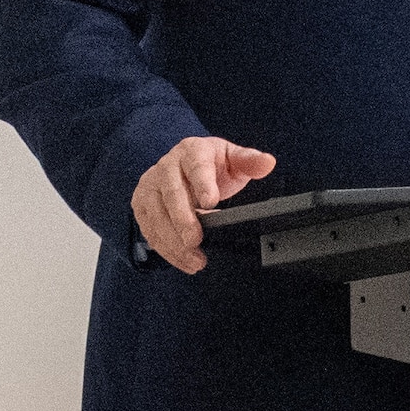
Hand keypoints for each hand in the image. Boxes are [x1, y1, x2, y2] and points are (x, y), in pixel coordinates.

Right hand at [132, 137, 276, 274]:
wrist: (186, 167)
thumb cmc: (212, 165)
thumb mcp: (233, 159)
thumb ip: (250, 162)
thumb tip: (267, 162)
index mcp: (192, 151)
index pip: (196, 165)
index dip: (203, 183)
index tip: (211, 202)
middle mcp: (167, 165)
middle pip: (171, 192)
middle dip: (183, 219)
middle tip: (195, 240)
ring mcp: (151, 185)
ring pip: (156, 213)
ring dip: (173, 240)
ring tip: (194, 259)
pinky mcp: (142, 203)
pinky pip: (149, 228)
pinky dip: (165, 247)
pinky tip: (182, 259)